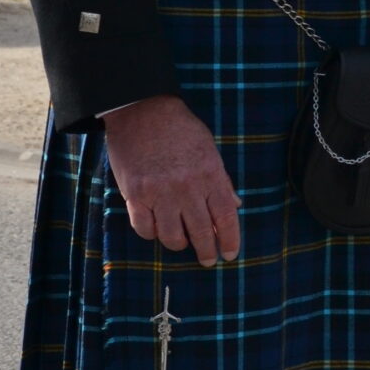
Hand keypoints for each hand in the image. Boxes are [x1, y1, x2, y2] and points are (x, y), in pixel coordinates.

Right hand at [102, 95, 241, 266]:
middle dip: (207, 251)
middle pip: (201, 232)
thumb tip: (234, 206)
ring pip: (172, 237)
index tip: (229, 254)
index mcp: (210, 174)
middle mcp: (187, 187)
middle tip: (207, 259)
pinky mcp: (135, 194)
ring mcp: (160, 192)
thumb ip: (221, 180)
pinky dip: (151, 233)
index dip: (230, 240)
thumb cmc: (180, 129)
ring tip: (180, 240)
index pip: (226, 217)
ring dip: (178, 243)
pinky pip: (145, 229)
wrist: (142, 110)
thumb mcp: (209, 150)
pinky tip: (156, 228)